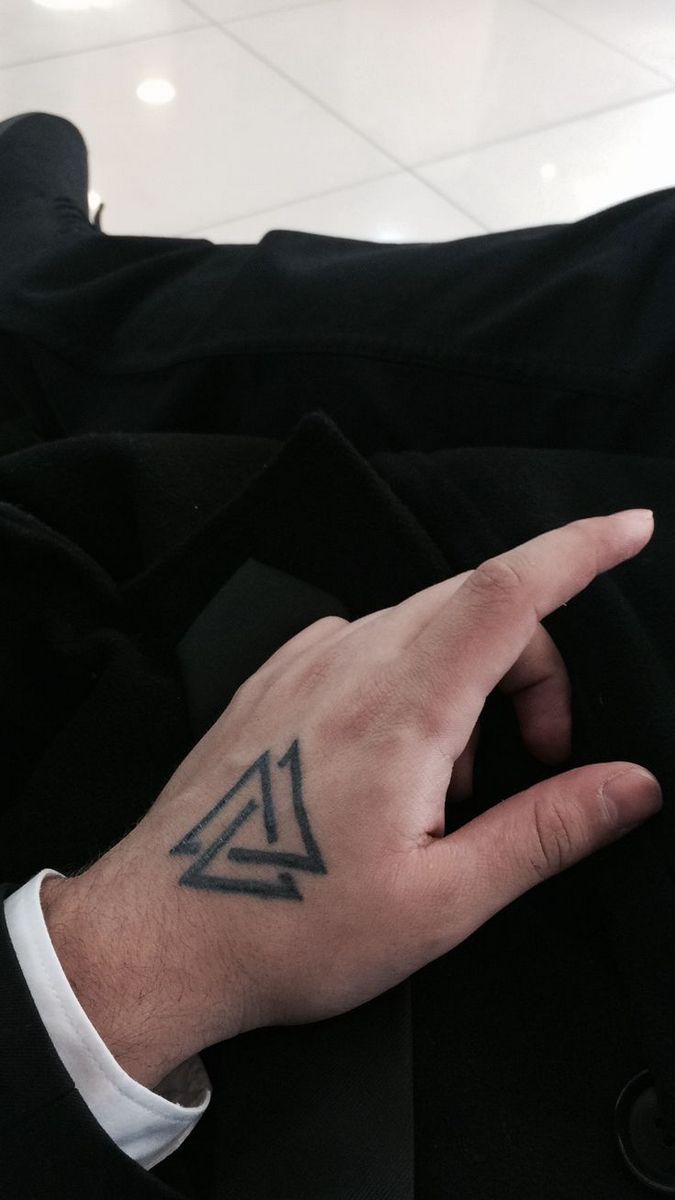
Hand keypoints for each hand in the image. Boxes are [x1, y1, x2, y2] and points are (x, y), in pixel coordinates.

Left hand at [42, 508, 662, 1088]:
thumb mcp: (440, 901)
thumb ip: (546, 830)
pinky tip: (393, 765)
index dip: (578, 549)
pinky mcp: (275, 677)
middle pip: (476, 605)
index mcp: (399, 709)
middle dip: (535, 663)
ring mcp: (303, 663)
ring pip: (423, 624)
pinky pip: (370, 643)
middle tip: (543, 757)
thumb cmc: (290, 927)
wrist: (161, 934)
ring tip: (450, 789)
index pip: (506, 591)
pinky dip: (413, 682)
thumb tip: (633, 785)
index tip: (630, 530)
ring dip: (471, 683)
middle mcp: (347, 662)